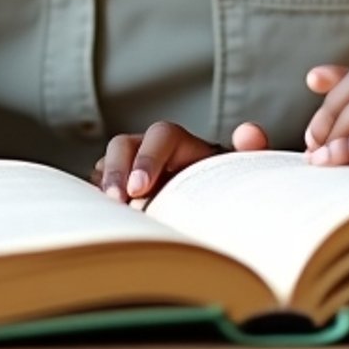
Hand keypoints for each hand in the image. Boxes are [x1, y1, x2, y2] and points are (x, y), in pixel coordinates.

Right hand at [95, 118, 269, 203]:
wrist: (209, 210)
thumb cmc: (224, 187)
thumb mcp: (238, 171)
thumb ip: (249, 152)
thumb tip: (251, 133)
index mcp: (180, 143)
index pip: (161, 135)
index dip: (148, 157)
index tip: (141, 188)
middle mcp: (150, 150)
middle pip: (125, 145)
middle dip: (117, 170)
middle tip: (117, 201)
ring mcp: (130, 169)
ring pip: (107, 163)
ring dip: (104, 184)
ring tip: (107, 212)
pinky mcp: (118, 189)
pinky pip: (98, 185)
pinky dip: (96, 196)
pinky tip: (102, 216)